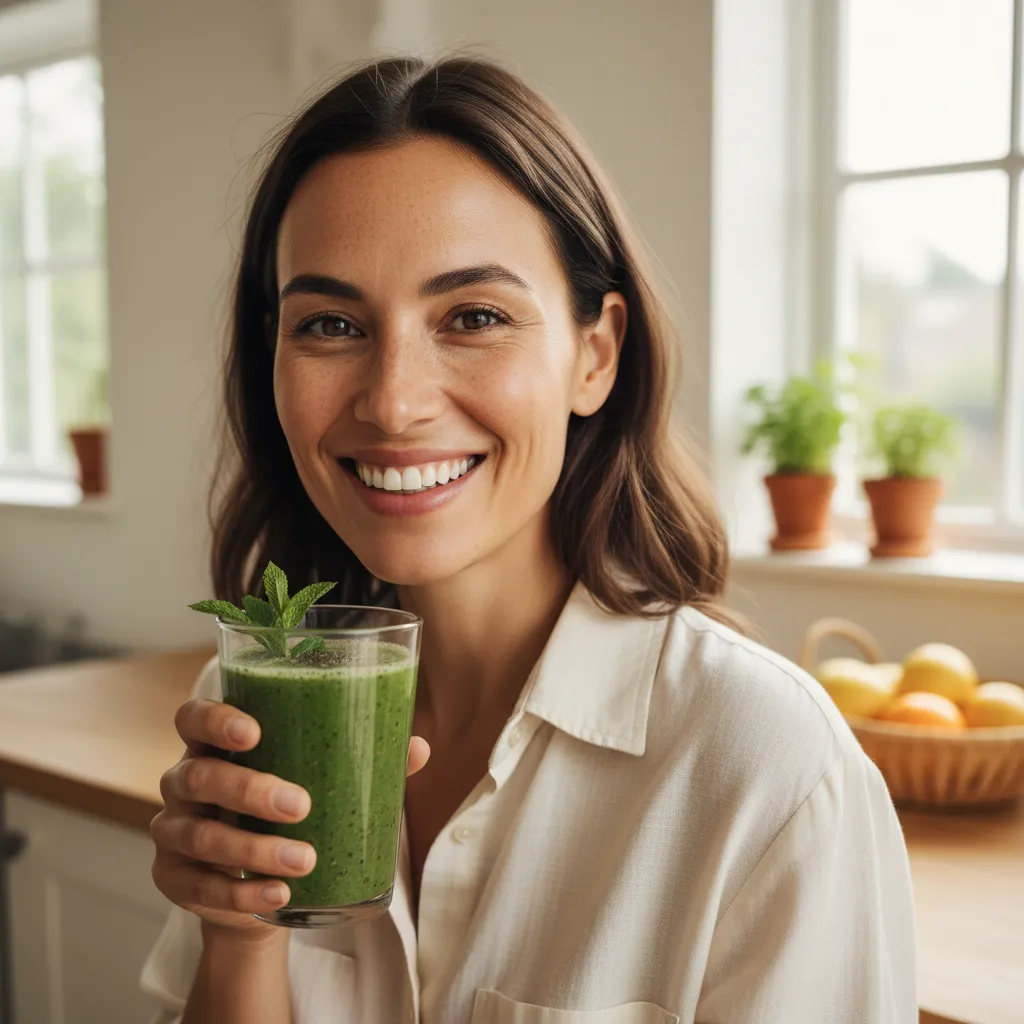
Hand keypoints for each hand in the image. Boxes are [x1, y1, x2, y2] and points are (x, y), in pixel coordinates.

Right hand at [150, 698, 430, 939]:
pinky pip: (200, 886)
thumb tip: (417, 747)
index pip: (193, 718)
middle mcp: (185, 783)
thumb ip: (362, 762)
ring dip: (253, 849)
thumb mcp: (321, 783)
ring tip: (305, 859)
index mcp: (217, 746)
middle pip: (199, 776)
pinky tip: (278, 895)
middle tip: (301, 805)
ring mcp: (173, 832)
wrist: (261, 889)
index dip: (215, 720)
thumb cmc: (290, 814)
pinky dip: (242, 894)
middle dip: (250, 789)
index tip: (253, 732)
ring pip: (200, 835)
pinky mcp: (174, 879)